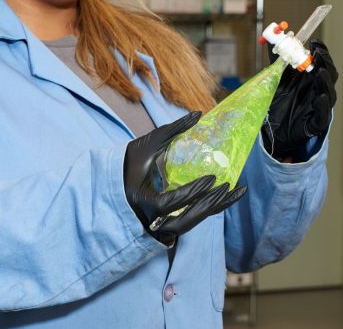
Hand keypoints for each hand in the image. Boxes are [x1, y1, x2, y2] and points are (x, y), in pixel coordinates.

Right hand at [124, 111, 246, 244]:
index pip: (172, 202)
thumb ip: (172, 130)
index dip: (193, 191)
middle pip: (186, 221)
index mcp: (142, 202)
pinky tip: (219, 198)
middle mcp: (149, 221)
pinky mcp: (162, 228)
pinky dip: (203, 211)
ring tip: (232, 193)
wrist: (109, 185)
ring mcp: (155, 228)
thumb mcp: (147, 145)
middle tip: (229, 188)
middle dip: (210, 205)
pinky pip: (186, 222)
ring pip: (188, 226)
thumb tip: (198, 114)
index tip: (212, 178)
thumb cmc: (127, 162)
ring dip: (211, 210)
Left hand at [263, 39, 337, 159]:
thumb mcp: (276, 80)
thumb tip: (272, 39)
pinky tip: (319, 97)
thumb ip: (277, 61)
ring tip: (320, 72)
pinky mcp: (315, 123)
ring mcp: (318, 107)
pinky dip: (322, 105)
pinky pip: (322, 114)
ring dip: (324, 81)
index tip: (314, 41)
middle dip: (325, 63)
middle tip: (319, 53)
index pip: (321, 63)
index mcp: (310, 80)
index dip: (320, 51)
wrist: (273, 131)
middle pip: (328, 75)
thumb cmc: (278, 103)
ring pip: (328, 93)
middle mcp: (317, 91)